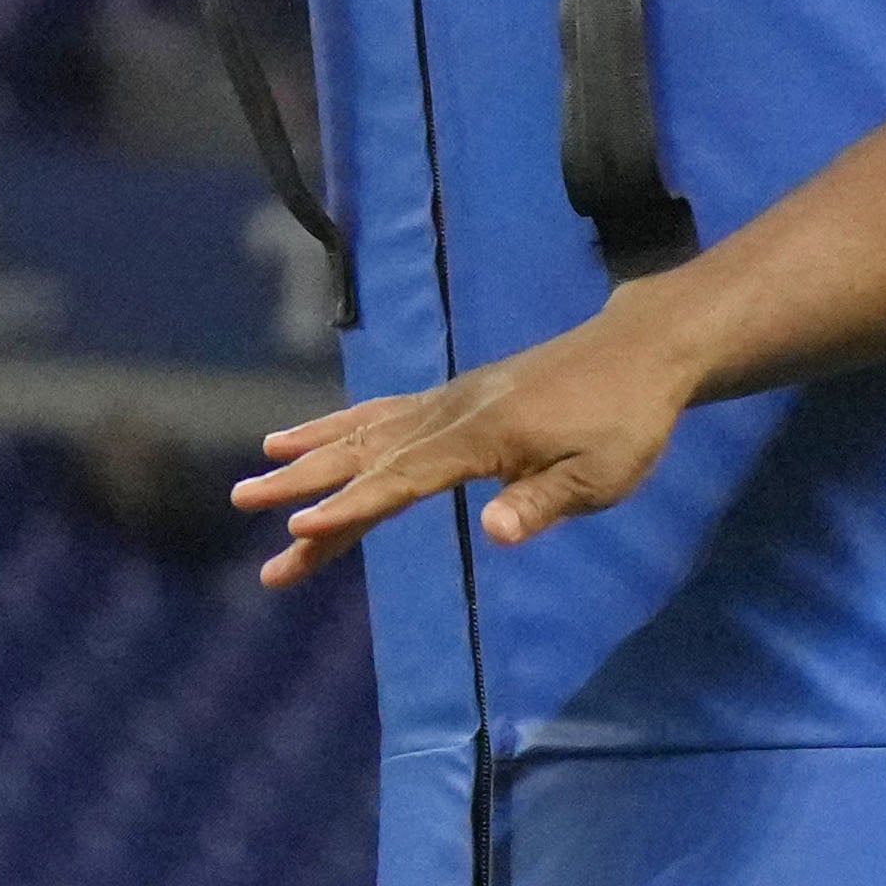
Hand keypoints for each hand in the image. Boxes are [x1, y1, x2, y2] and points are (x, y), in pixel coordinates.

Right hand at [233, 296, 697, 587]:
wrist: (640, 351)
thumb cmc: (627, 421)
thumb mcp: (601, 474)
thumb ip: (544, 501)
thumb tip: (499, 534)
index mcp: (482, 436)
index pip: (406, 478)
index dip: (353, 506)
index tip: (301, 530)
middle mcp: (452, 412)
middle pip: (369, 454)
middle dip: (305, 484)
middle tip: (246, 505)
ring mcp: (448, 400)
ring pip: (366, 431)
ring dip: (310, 456)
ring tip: (257, 475)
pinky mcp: (454, 397)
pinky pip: (382, 412)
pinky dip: (340, 426)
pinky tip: (306, 439)